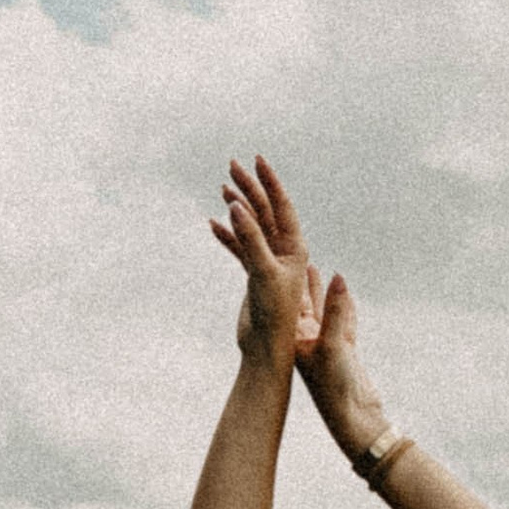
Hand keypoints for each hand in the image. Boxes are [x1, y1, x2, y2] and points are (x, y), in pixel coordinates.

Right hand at [210, 157, 323, 371]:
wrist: (265, 349)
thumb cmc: (273, 315)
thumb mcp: (262, 272)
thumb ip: (250, 238)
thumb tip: (236, 205)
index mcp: (294, 248)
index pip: (282, 206)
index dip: (270, 182)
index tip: (256, 160)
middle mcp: (284, 252)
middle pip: (265, 211)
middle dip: (250, 188)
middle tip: (232, 165)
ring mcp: (269, 262)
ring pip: (252, 227)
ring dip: (239, 207)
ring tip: (224, 187)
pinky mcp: (254, 275)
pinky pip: (240, 247)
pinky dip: (228, 235)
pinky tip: (213, 224)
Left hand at [295, 261, 385, 462]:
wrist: (353, 420)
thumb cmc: (336, 388)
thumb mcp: (335, 345)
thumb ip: (337, 311)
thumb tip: (338, 276)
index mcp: (296, 335)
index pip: (289, 296)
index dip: (284, 275)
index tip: (275, 251)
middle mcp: (306, 338)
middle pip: (300, 298)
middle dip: (297, 276)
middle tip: (289, 251)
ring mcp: (324, 345)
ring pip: (321, 308)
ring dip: (317, 288)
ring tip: (313, 266)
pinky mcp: (343, 352)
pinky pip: (341, 321)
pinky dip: (342, 305)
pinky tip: (343, 292)